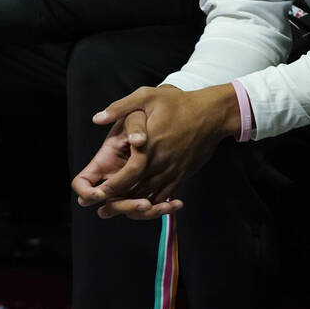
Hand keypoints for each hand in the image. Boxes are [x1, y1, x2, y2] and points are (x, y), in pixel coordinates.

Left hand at [74, 84, 238, 217]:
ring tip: (120, 211)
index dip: (112, 186)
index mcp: (149, 148)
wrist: (212, 114)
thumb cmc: (178, 104)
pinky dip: (154, 202)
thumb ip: (120, 108)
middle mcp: (160, 164)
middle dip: (120, 201)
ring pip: (151, 196)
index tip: (100, 193)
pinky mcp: (182, 174)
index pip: (127, 175)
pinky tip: (144, 205)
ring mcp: (173, 171)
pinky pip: (166, 194)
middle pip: (137, 190)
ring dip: (135, 205)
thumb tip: (97, 118)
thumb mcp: (146, 97)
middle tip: (105, 209)